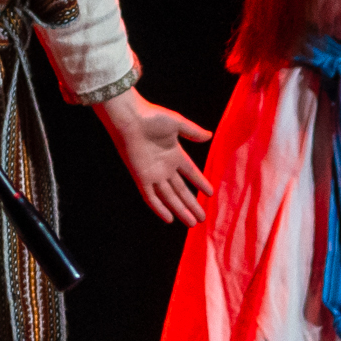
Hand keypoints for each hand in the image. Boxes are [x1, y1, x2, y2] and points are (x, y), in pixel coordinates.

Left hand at [97, 89, 211, 224]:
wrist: (130, 119)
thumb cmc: (152, 117)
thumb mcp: (178, 123)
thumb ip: (193, 132)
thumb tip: (210, 136)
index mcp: (175, 154)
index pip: (191, 173)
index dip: (200, 183)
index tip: (211, 194)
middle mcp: (165, 167)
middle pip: (181, 191)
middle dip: (192, 205)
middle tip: (203, 218)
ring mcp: (153, 174)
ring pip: (169, 197)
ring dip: (180, 210)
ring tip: (192, 223)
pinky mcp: (142, 178)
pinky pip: (151, 197)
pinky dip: (159, 208)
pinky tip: (169, 219)